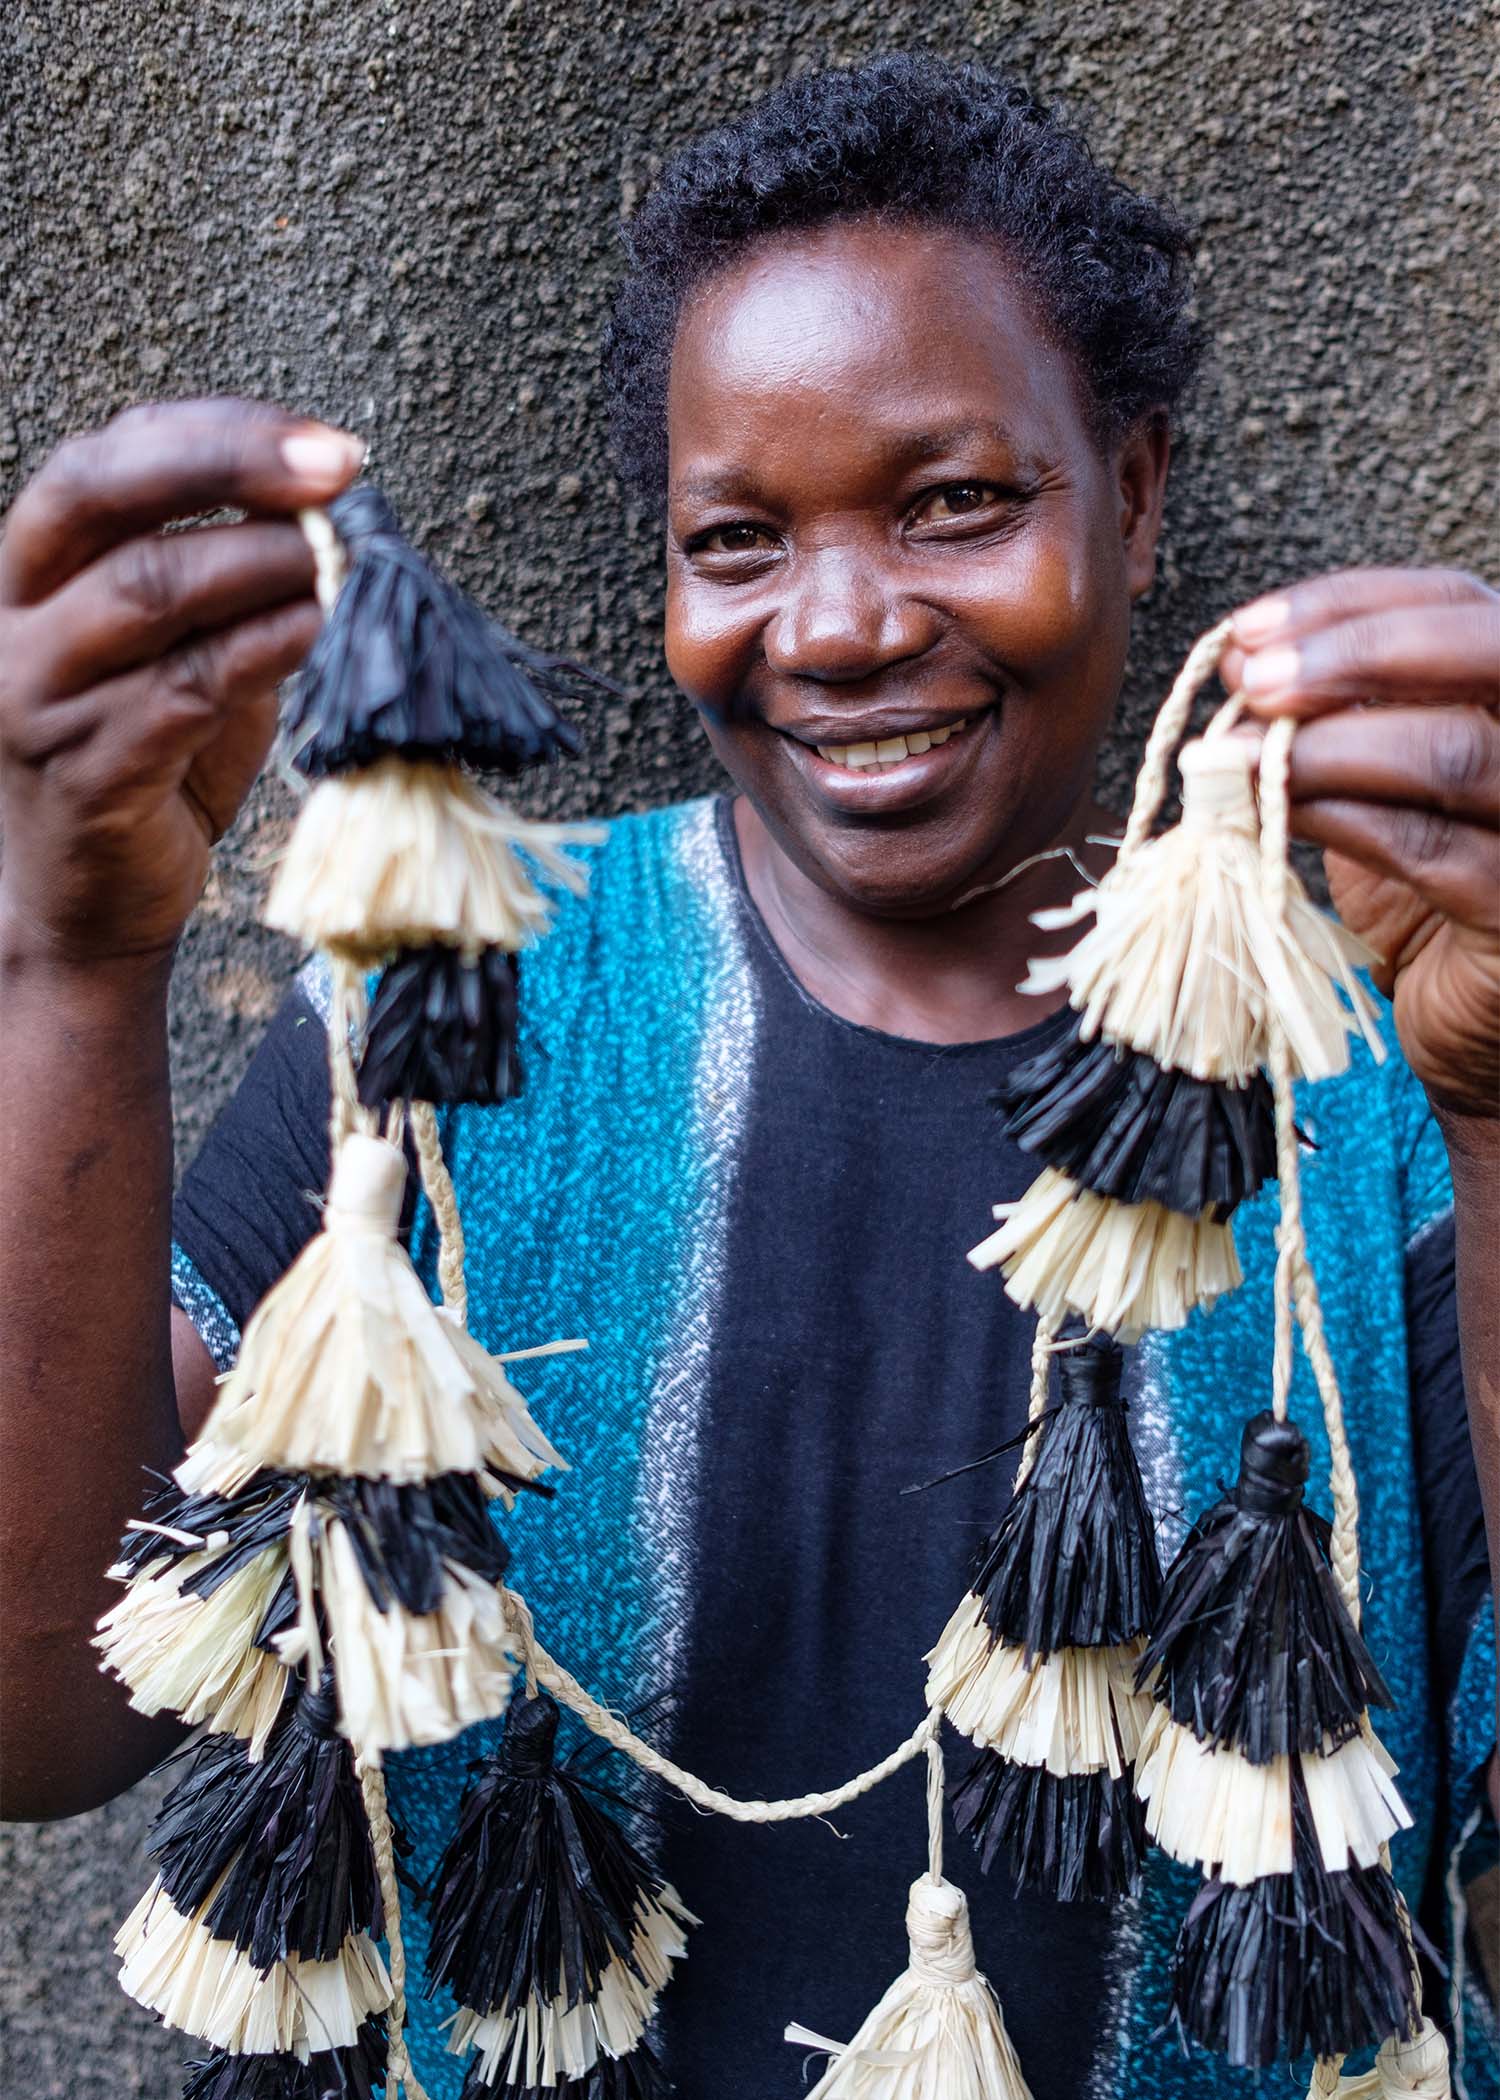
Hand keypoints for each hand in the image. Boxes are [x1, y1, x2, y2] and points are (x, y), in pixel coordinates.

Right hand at [0, 399, 362, 965]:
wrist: (93, 908)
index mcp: (37, 570)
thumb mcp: (184, 655)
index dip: (218, 434)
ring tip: (341, 556)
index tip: (322, 443)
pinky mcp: (86, 769)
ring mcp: (39, 694)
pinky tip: (320, 631)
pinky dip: (262, 649)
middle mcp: (17, 618)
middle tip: (337, 468)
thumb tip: (335, 518)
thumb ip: (230, 589)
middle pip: (105, 496)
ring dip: (260, 561)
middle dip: (229, 466)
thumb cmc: (148, 766)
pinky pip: (183, 687)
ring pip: (148, 589)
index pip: (111, 458)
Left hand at [1221, 568, 1498, 1120]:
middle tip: (1252, 679)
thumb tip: (1245, 665)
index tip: (1249, 633)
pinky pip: (1433, 848)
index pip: (1460, 604)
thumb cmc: (1432, 896)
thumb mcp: (1387, 785)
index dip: (1351, 605)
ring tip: (1232, 757)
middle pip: (1485, 649)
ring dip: (1324, 746)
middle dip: (1352, 653)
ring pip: (1454, 752)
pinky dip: (1342, 821)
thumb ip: (1346, 719)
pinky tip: (1274, 814)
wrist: (1481, 1030)